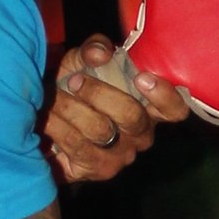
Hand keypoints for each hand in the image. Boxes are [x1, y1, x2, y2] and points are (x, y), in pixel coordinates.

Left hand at [41, 37, 186, 186]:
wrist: (44, 116)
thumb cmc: (73, 86)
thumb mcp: (83, 60)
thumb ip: (95, 48)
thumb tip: (101, 54)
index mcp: (149, 107)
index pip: (175, 109)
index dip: (164, 95)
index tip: (141, 77)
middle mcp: (141, 135)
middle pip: (132, 116)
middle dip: (99, 94)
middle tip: (74, 81)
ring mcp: (121, 156)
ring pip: (100, 130)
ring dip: (71, 108)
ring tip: (52, 96)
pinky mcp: (97, 169)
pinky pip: (78, 146)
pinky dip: (59, 127)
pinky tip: (47, 118)